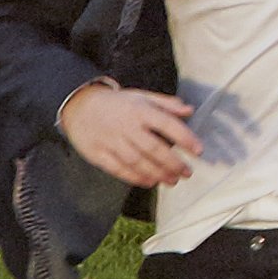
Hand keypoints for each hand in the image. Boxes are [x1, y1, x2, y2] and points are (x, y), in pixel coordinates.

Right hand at [58, 82, 198, 189]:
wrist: (78, 105)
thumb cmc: (117, 103)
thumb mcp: (141, 96)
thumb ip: (166, 104)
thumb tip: (190, 110)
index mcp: (139, 110)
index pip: (167, 124)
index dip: (185, 138)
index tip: (199, 151)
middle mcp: (126, 126)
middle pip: (153, 148)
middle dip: (173, 163)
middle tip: (187, 173)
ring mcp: (110, 140)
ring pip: (137, 161)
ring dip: (158, 174)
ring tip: (172, 180)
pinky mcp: (97, 153)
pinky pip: (118, 169)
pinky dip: (135, 178)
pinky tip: (150, 182)